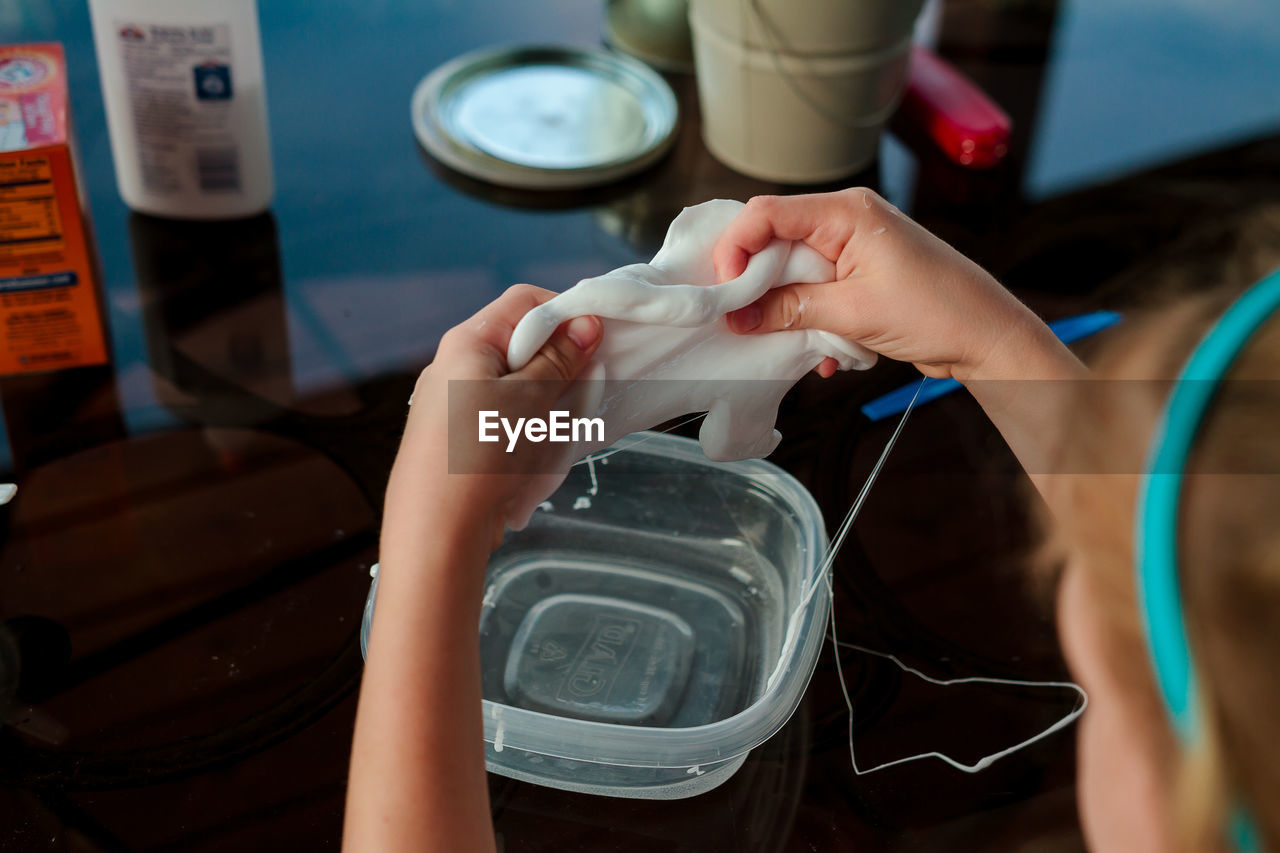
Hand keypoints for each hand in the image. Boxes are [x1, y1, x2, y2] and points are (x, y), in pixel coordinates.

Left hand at [383, 284, 601, 558]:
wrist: (437, 527)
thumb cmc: (482, 455)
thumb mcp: (532, 399)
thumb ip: (560, 358)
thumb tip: (586, 323)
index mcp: (467, 342)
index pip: (524, 303)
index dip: (565, 313)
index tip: (597, 339)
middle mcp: (452, 365)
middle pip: (518, 343)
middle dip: (558, 361)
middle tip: (585, 384)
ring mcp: (451, 402)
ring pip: (513, 382)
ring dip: (545, 397)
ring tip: (561, 423)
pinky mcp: (454, 437)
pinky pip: (500, 414)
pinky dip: (526, 423)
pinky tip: (537, 449)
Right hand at [713, 188, 1055, 381]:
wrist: (988, 335)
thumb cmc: (938, 312)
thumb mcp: (853, 313)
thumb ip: (790, 309)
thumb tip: (739, 315)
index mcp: (847, 212)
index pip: (767, 213)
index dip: (735, 247)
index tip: (724, 288)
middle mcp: (847, 220)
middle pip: (775, 240)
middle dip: (754, 282)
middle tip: (741, 317)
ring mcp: (854, 246)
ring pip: (792, 269)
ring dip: (783, 307)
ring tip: (785, 338)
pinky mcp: (860, 274)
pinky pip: (815, 289)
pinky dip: (808, 318)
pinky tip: (823, 351)